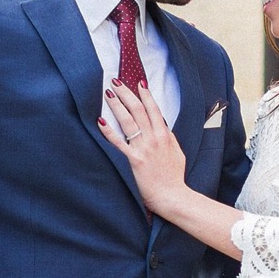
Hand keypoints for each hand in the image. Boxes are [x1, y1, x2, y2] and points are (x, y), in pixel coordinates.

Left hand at [101, 80, 188, 217]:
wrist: (173, 196)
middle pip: (139, 110)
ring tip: (108, 93)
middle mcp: (154, 138)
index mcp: (165, 136)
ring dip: (117, 105)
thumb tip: (163, 128)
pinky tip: (100, 120)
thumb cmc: (175, 178)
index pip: (154, 109)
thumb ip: (169, 139)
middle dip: (127, 93)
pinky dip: (109, 130)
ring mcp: (143, 148)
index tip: (138, 83)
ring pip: (128, 121)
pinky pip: (118, 142)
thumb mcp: (177, 154)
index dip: (146, 95)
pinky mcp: (134, 160)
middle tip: (116, 81)